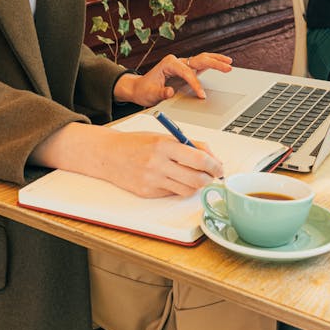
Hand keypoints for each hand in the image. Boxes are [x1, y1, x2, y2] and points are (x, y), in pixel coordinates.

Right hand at [100, 130, 222, 196]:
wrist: (109, 154)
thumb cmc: (137, 143)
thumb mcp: (164, 136)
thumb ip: (190, 144)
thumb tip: (212, 157)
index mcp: (165, 145)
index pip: (199, 159)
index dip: (215, 165)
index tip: (219, 167)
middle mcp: (158, 164)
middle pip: (197, 179)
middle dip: (209, 179)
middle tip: (212, 175)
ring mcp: (153, 181)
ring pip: (187, 190)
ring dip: (197, 185)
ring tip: (196, 177)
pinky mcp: (148, 193)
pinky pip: (173, 194)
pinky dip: (180, 188)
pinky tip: (176, 179)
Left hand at [114, 51, 232, 106]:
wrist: (139, 88)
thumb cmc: (144, 90)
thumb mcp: (150, 94)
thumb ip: (161, 93)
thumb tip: (171, 91)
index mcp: (168, 64)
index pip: (187, 72)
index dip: (195, 84)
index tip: (201, 95)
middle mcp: (177, 61)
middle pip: (199, 60)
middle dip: (214, 63)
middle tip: (228, 68)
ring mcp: (182, 64)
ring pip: (202, 59)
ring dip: (216, 60)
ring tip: (229, 62)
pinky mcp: (186, 70)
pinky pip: (201, 65)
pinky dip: (212, 63)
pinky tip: (222, 64)